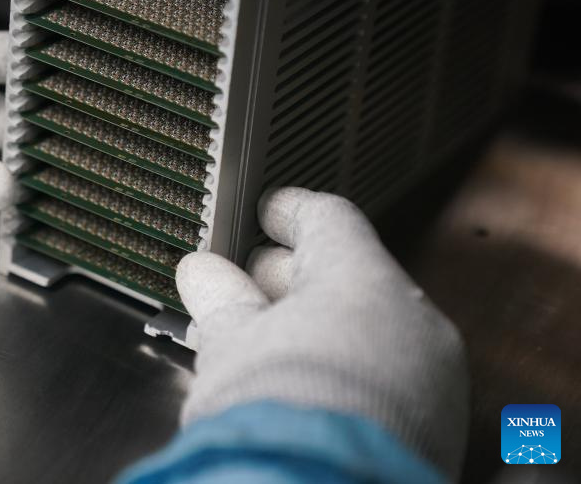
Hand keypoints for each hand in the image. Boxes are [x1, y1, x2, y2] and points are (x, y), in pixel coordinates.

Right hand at [176, 187, 468, 478]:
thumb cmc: (276, 418)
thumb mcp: (229, 348)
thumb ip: (220, 301)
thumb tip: (204, 275)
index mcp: (363, 280)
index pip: (329, 219)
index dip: (289, 211)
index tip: (269, 212)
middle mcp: (414, 322)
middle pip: (354, 276)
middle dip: (298, 279)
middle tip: (253, 285)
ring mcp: (435, 380)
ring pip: (376, 331)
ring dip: (324, 328)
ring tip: (269, 345)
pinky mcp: (438, 430)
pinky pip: (391, 379)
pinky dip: (350, 372)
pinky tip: (306, 389)